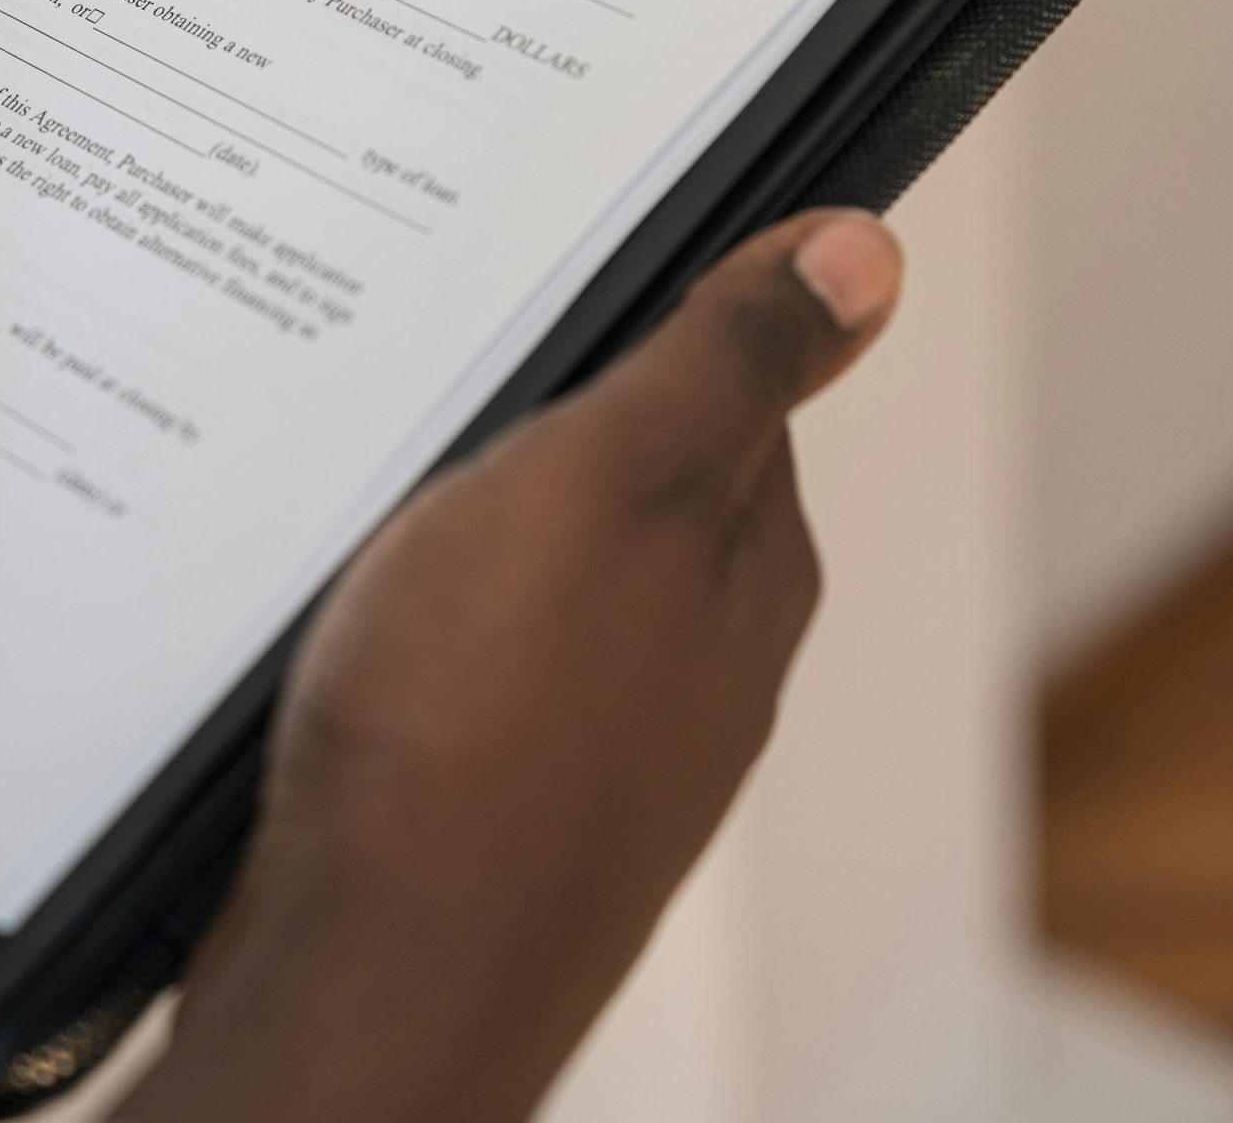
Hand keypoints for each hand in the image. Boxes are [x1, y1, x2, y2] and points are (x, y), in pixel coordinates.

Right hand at [124, 209, 903, 1122]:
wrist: (366, 978)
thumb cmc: (480, 735)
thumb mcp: (616, 481)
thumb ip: (730, 361)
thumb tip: (867, 253)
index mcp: (749, 558)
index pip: (729, 372)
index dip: (636, 304)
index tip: (553, 269)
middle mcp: (698, 648)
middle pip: (629, 463)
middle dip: (539, 409)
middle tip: (442, 377)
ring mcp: (603, 725)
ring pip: (542, 557)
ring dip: (467, 510)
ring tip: (385, 495)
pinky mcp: (506, 781)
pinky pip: (474, 646)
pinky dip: (422, 607)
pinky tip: (364, 613)